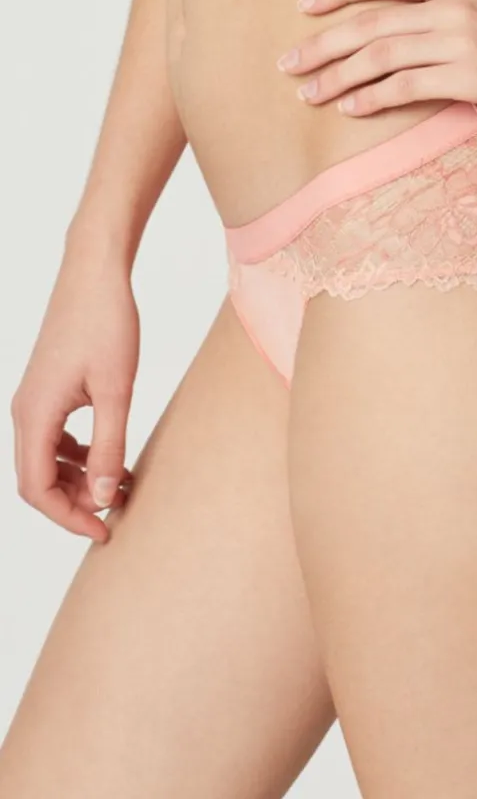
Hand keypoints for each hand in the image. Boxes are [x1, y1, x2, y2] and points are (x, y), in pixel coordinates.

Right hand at [10, 249, 138, 541]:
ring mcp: (34, 399)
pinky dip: (79, 455)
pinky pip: (55, 437)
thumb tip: (105, 498)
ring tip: (121, 485)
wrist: (95, 274)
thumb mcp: (116, 391)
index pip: (36, 488)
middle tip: (119, 509)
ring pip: (46, 459)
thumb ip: (109, 447)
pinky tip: (109, 456)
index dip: (68, 517)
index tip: (104, 532)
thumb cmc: (107, 325)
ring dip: (79, 479)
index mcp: (34, 414)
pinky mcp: (49, 388)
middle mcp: (25, 411)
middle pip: (38, 478)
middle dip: (75, 501)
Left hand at [278, 0, 476, 126]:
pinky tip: (349, 109)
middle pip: (369, 21)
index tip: (305, 6)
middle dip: (321, 42)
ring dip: (336, 76)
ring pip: (380, 55)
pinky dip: (373, 97)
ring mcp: (460, 41)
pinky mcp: (470, 77)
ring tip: (307, 94)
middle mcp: (452, 7)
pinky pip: (407, 86)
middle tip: (287, 63)